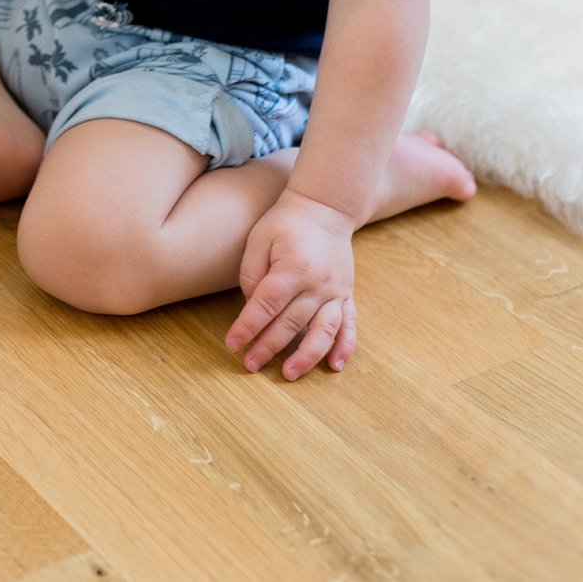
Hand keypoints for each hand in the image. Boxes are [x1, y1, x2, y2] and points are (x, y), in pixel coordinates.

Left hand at [225, 188, 358, 380]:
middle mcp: (318, 285)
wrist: (325, 208)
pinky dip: (344, 348)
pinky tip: (335, 366)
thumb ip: (252, 273)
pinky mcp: (347, 295)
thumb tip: (253, 307)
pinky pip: (349, 326)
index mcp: (293, 269)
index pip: (266, 305)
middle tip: (250, 365)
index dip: (248, 326)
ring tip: (290, 374)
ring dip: (307, 357)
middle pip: (291, 324)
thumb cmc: (285, 222)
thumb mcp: (259, 238)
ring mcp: (336, 292)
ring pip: (323, 332)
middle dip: (269, 347)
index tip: (233, 344)